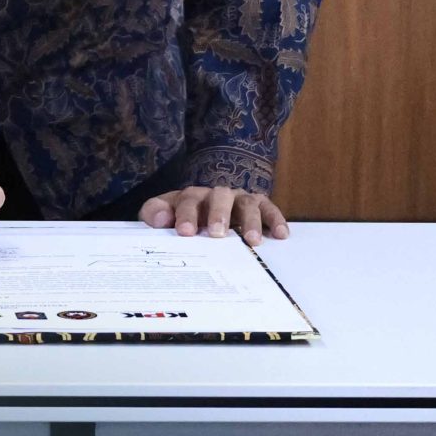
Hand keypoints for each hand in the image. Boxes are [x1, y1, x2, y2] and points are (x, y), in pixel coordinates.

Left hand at [139, 184, 289, 245]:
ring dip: (251, 221)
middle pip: (220, 196)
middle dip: (219, 214)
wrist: (203, 214)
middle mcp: (217, 194)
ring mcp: (239, 199)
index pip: (188, 200)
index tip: (185, 232)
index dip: (186, 214)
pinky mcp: (258, 206)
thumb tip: (162, 220)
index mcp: (192, 196)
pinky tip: (280, 235)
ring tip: (252, 241)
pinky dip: (276, 220)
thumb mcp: (163, 215)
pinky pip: (269, 208)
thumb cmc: (183, 219)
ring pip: (247, 203)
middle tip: (217, 234)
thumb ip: (154, 215)